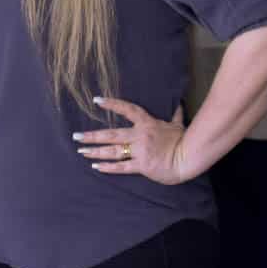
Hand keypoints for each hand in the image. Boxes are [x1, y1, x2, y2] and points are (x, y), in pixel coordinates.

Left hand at [75, 97, 190, 185]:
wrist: (189, 157)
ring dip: (96, 151)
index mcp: (147, 124)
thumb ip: (175, 115)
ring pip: (113, 151)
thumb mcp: (177, 125)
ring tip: (81, 151)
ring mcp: (140, 151)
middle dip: (93, 136)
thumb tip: (179, 102)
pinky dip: (108, 167)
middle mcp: (139, 136)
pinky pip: (122, 166)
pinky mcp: (142, 166)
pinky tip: (96, 166)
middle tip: (76, 136)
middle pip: (112, 134)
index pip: (127, 110)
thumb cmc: (184, 140)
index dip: (112, 104)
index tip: (97, 100)